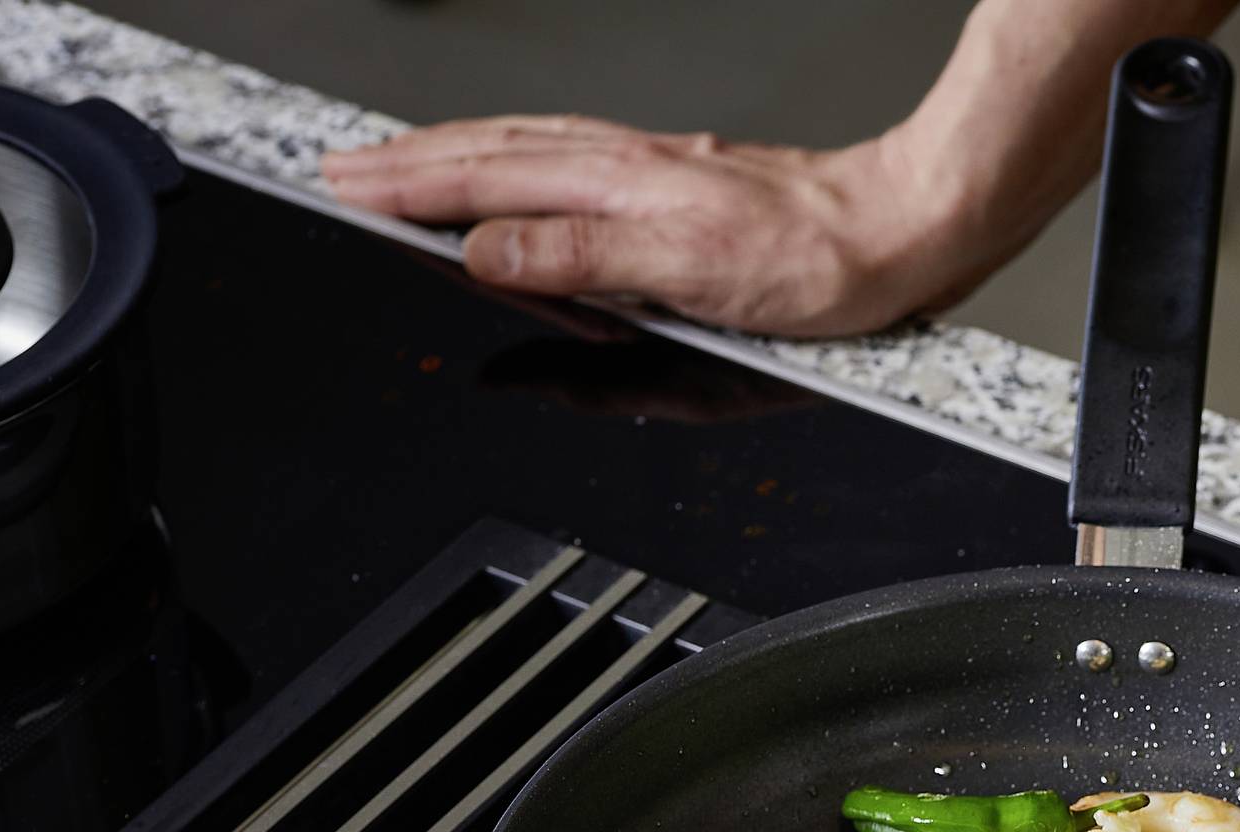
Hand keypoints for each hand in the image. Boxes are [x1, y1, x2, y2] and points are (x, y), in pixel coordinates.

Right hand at [322, 117, 986, 336]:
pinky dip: (517, 159)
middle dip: (406, 162)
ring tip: (398, 163)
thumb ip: (579, 260)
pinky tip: (519, 170)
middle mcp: (626, 167)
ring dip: (453, 154)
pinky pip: (568, 158)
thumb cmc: (817, 265)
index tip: (340, 187)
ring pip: (525, 149)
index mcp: (616, 186)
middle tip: (339, 170)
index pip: (481, 182)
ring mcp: (652, 169)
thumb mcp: (687, 275)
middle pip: (488, 154)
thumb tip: (487, 253)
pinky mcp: (680, 180)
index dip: (404, 188)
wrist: (900, 232)